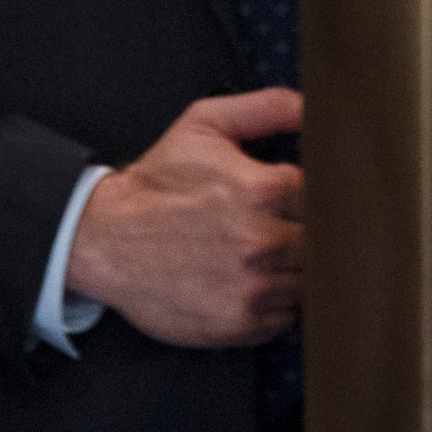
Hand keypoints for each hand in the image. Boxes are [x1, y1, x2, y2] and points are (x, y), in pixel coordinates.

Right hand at [65, 88, 303, 348]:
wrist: (103, 238)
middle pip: (325, 244)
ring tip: (255, 255)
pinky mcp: (242, 323)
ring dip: (290, 270)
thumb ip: (265, 108)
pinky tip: (245, 282)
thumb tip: (313, 107)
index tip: (295, 200)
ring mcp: (253, 287)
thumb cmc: (155, 185)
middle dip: (303, 234)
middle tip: (275, 228)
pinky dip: (273, 303)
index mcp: (261, 189)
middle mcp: (262, 241)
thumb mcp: (201, 126)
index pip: (328, 197)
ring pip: (308, 282)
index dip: (315, 197)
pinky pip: (286, 316)